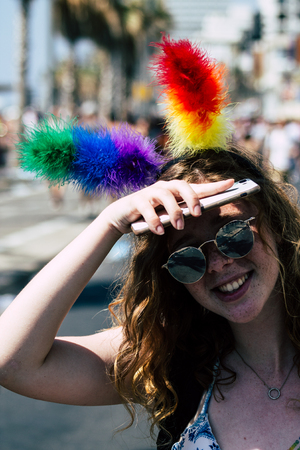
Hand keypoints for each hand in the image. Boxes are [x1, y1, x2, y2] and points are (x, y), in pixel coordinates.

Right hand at [104, 178, 233, 234]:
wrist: (122, 215)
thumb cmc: (150, 215)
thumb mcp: (168, 214)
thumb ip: (181, 213)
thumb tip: (200, 214)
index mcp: (174, 191)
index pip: (197, 187)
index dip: (214, 185)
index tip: (232, 183)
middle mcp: (163, 188)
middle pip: (181, 185)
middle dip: (192, 198)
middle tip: (198, 213)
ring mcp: (149, 193)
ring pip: (164, 195)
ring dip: (173, 211)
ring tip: (178, 226)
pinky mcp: (136, 201)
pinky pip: (147, 208)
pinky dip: (154, 220)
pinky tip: (159, 230)